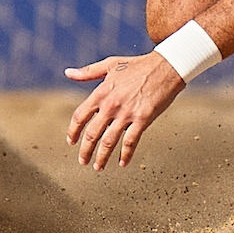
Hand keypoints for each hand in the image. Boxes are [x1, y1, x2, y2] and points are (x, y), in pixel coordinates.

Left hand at [62, 51, 184, 169]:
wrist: (165, 67)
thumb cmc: (138, 66)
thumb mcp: (110, 65)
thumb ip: (87, 72)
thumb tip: (68, 73)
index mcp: (101, 92)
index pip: (80, 116)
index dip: (73, 131)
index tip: (71, 142)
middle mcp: (110, 105)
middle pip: (92, 134)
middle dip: (85, 150)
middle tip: (83, 161)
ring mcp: (126, 113)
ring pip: (109, 141)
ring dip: (101, 157)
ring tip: (98, 167)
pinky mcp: (142, 119)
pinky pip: (131, 142)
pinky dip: (126, 154)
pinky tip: (122, 163)